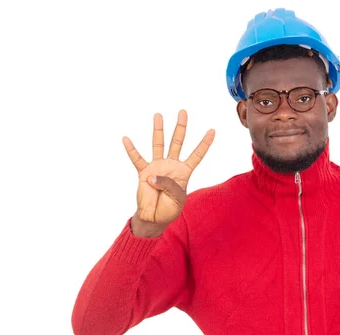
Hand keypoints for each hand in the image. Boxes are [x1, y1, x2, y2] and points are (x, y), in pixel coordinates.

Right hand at [122, 110, 214, 236]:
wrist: (154, 217)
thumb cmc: (169, 208)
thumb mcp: (177, 198)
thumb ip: (169, 185)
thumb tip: (153, 175)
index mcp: (184, 172)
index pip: (197, 155)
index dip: (204, 144)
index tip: (213, 130)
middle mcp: (171, 165)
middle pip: (177, 142)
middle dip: (181, 127)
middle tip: (183, 111)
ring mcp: (157, 167)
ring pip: (158, 144)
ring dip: (158, 130)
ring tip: (158, 115)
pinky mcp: (143, 173)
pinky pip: (137, 159)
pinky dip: (131, 149)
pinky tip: (126, 139)